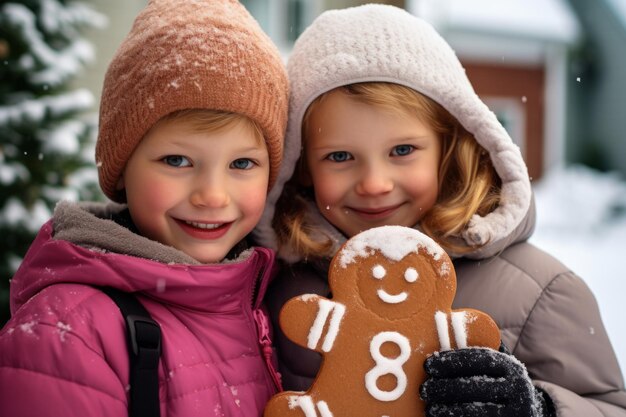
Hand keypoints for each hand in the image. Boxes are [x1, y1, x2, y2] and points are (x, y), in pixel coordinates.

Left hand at [420, 344, 553, 416]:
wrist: (526, 412)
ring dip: (447, 409)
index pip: (477, 359)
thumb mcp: (496, 365)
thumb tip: (449, 322)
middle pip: (473, 387)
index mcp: (511, 367)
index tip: (429, 364)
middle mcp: (518, 389)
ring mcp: (516, 411)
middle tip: (424, 389)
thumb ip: (478, 348)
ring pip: (474, 410)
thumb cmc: (499, 382)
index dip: (450, 361)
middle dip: (443, 388)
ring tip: (429, 407)